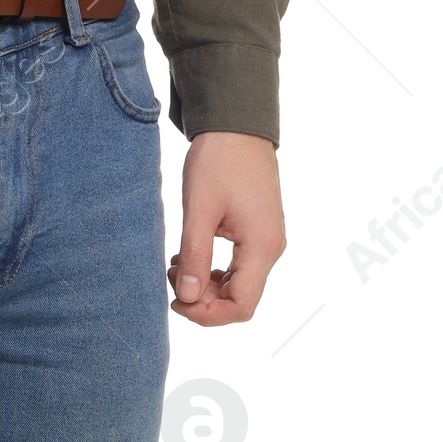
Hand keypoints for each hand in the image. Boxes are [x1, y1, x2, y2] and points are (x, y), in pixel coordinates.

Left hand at [169, 131, 285, 325]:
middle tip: (172, 275)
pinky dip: (212, 269)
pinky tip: (189, 254)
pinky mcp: (258, 233)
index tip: (177, 301)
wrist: (237, 127)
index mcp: (262, 246)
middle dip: (203, 298)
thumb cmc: (219, 161)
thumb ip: (195, 255)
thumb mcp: (199, 209)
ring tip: (176, 263)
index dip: (208, 314)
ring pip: (237, 285)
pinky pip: (238, 267)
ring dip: (205, 284)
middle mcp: (271, 248)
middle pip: (240, 299)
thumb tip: (187, 297)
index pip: (241, 306)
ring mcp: (267, 241)